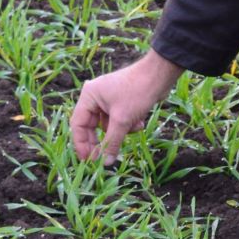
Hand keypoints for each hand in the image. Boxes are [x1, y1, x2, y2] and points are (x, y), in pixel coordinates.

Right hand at [70, 50, 184, 164]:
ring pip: (108, 125)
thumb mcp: (122, 120)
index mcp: (89, 96)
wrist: (161, 75)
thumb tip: (105, 163)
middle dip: (104, 139)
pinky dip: (128, 124)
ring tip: (134, 128)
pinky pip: (119, 119)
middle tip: (106, 157)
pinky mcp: (122, 101)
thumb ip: (111, 142)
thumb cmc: (137, 93)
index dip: (81, 144)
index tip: (87, 161)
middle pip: (92, 126)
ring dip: (121, 130)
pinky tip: (140, 123)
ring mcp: (109, 98)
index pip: (78, 124)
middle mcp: (96, 96)